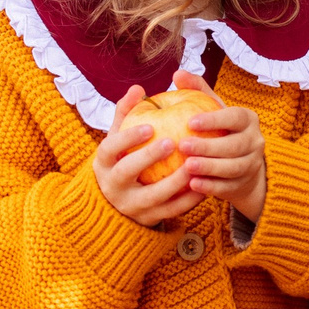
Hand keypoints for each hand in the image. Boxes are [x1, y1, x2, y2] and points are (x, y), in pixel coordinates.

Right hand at [92, 84, 205, 226]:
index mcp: (104, 163)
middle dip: (148, 157)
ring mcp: (131, 205)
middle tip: (171, 142)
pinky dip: (189, 199)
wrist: (119, 204)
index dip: (128, 138)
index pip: (110, 148)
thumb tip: (138, 88)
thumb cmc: (123, 160)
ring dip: (175, 181)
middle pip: (127, 172)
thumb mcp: (120, 139)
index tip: (150, 126)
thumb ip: (127, 113)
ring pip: (153, 196)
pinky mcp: (149, 219)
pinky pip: (172, 211)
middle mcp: (113, 186)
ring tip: (193, 164)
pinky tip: (204, 184)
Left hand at [166, 71, 266, 222]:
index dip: (214, 120)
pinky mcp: (244, 184)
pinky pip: (228, 187)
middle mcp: (255, 141)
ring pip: (233, 168)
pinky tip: (192, 185)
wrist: (241, 165)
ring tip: (187, 167)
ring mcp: (252, 165)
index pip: (234, 117)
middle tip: (183, 146)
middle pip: (234, 145)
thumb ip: (197, 90)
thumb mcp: (213, 109)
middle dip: (209, 146)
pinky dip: (211, 187)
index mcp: (248, 120)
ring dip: (210, 168)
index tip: (190, 122)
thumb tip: (178, 73)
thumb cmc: (220, 130)